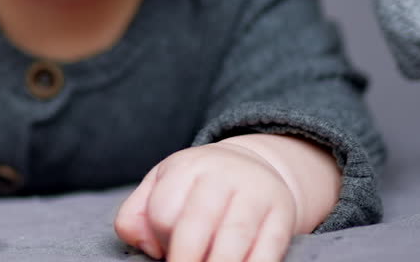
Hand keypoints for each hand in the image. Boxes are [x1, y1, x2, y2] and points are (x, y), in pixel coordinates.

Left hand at [113, 140, 297, 261]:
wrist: (253, 168)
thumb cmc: (196, 189)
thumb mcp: (162, 186)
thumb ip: (137, 214)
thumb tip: (146, 246)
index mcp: (187, 167)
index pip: (165, 209)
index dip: (161, 237)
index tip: (163, 250)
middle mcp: (223, 175)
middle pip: (198, 222)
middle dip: (185, 257)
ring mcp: (256, 194)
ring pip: (234, 237)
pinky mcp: (282, 215)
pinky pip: (268, 249)